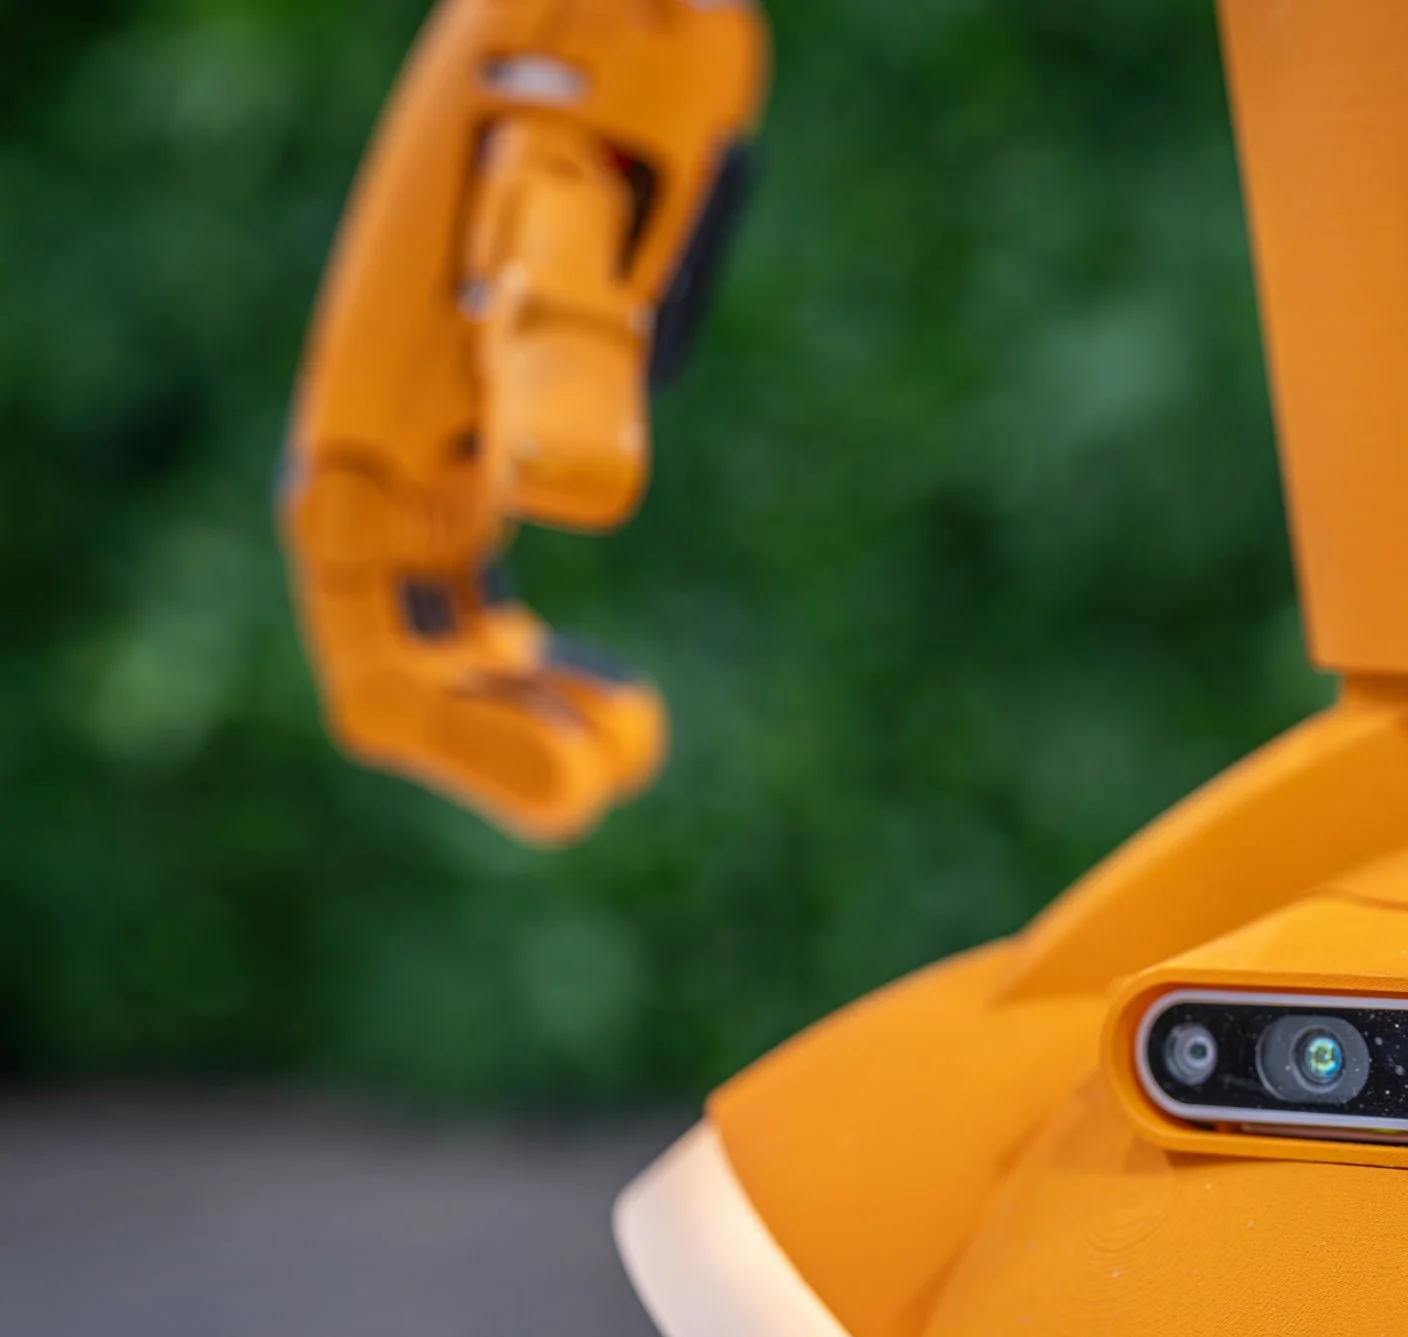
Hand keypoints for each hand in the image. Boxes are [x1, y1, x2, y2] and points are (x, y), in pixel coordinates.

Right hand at [279, 0, 766, 843]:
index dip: (457, 733)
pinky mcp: (493, 434)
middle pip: (390, 659)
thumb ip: (562, 328)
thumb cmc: (600, 66)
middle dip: (491, 744)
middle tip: (626, 755)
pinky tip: (613, 694)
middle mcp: (393, 444)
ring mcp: (437, 445)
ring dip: (511, 718)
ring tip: (630, 731)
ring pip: (431, 638)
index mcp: (386, 409)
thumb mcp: (576, 184)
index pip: (368, 625)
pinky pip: (474, 596)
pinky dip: (532, 668)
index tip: (579, 785)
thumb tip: (579, 504)